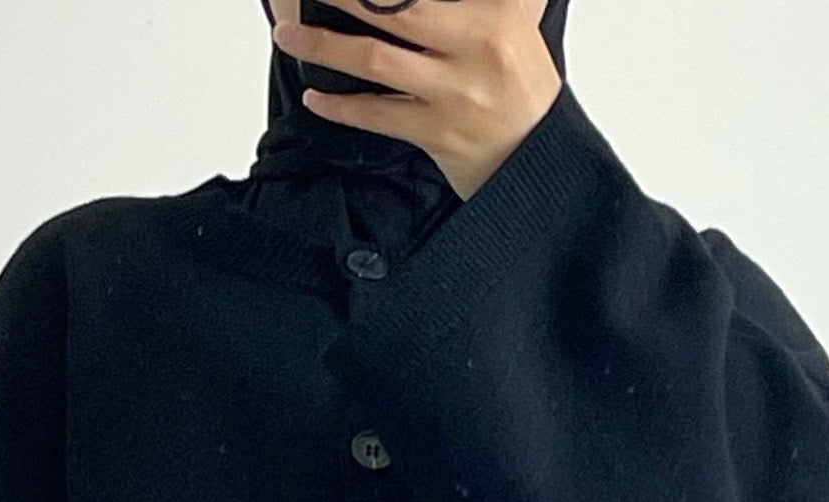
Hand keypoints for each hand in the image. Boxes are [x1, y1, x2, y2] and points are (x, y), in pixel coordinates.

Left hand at [271, 1, 561, 202]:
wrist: (540, 160)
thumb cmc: (522, 88)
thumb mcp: (520, 20)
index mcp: (496, 13)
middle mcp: (475, 46)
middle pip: (393, 8)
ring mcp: (454, 93)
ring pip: (374, 60)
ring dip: (324, 48)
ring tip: (289, 37)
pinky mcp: (437, 134)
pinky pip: (377, 116)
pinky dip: (341, 107)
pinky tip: (316, 97)